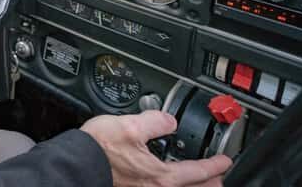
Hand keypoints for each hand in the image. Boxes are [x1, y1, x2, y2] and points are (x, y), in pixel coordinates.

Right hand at [81, 111, 231, 186]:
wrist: (76, 164)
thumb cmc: (98, 149)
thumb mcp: (130, 125)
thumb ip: (155, 121)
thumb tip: (169, 120)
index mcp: (160, 176)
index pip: (198, 172)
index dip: (215, 166)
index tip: (225, 161)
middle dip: (209, 183)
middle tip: (219, 177)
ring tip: (199, 184)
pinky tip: (166, 182)